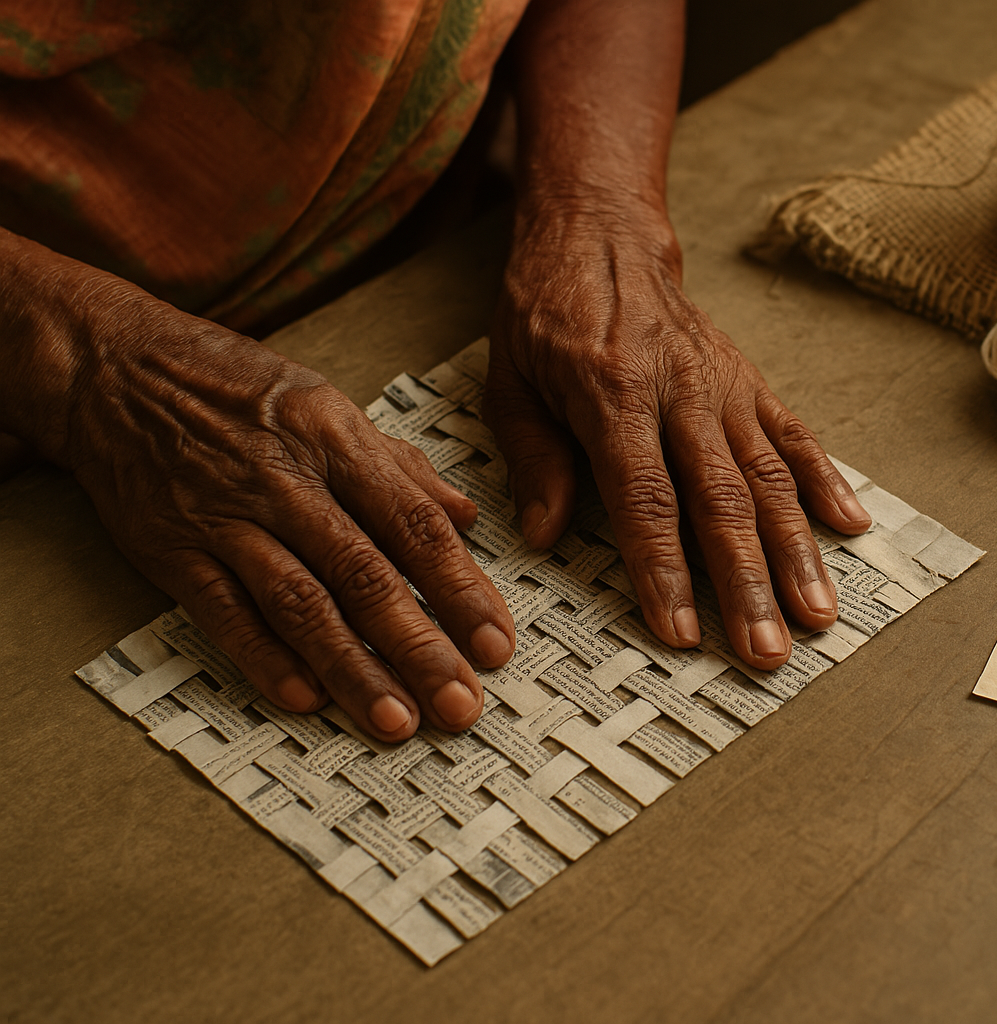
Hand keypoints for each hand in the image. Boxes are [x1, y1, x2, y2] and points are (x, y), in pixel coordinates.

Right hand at [36, 270, 516, 740]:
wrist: (112, 368)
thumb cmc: (236, 389)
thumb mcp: (328, 406)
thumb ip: (399, 469)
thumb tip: (467, 517)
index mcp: (337, 440)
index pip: (415, 526)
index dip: (462, 590)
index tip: (498, 644)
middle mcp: (286, 480)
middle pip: (365, 574)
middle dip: (419, 646)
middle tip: (460, 703)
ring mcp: (225, 516)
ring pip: (299, 603)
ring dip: (352, 667)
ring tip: (396, 720)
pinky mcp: (170, 548)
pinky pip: (223, 611)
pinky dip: (264, 658)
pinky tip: (304, 698)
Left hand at [486, 201, 870, 668]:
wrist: (601, 235)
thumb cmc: (545, 314)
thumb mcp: (511, 380)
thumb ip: (534, 458)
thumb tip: (548, 536)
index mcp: (613, 393)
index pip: (644, 497)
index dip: (664, 569)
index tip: (682, 631)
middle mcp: (681, 392)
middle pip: (721, 500)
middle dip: (747, 583)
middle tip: (766, 651)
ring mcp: (724, 387)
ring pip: (770, 477)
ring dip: (796, 552)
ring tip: (818, 615)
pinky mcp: (749, 381)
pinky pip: (795, 436)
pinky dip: (827, 481)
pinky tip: (853, 528)